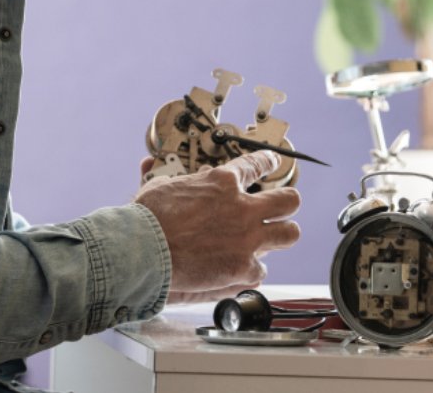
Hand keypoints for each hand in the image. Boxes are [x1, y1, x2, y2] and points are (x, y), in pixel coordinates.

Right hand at [134, 150, 300, 304]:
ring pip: (289, 233)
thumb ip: (167, 179)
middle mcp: (242, 208)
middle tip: (282, 207)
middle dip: (287, 203)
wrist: (143, 252)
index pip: (257, 164)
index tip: (272, 162)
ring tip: (275, 238)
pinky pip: (261, 270)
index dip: (268, 162)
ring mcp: (246, 238)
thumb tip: (154, 169)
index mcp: (222, 182)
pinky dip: (251, 271)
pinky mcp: (242, 267)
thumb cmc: (147, 220)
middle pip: (288, 200)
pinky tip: (244, 270)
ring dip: (282, 235)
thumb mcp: (159, 187)